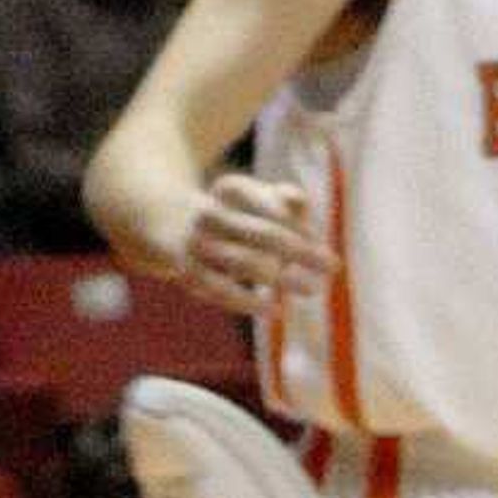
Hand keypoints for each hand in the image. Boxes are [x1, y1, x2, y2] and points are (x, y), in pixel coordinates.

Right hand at [158, 170, 334, 315]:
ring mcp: (198, 244)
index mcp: (228, 189)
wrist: (164, 222)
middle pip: (263, 234)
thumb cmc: (227, 212)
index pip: (270, 205)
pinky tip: (277, 309)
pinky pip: (222, 290)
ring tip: (311, 289)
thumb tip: (301, 201)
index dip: (297, 223)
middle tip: (333, 267)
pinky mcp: (189, 273)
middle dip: (300, 251)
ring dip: (280, 277)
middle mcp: (210, 214)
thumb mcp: (250, 197)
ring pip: (244, 262)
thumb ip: (281, 198)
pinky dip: (249, 301)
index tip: (317, 239)